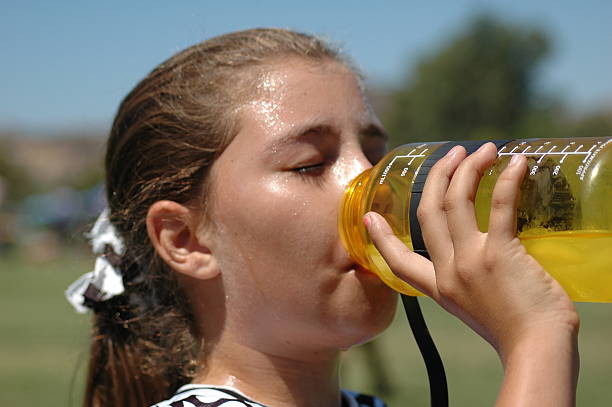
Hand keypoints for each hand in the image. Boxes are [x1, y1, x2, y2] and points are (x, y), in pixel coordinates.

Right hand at [364, 142, 578, 359]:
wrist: (537, 350)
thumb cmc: (517, 333)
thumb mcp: (476, 309)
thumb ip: (470, 283)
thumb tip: (486, 253)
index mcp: (439, 288)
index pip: (399, 260)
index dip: (381, 237)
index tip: (368, 217)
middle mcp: (448, 272)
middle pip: (428, 212)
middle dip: (438, 175)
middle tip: (454, 153)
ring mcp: (470, 261)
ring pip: (455, 201)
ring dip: (468, 168)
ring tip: (484, 150)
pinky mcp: (500, 253)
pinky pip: (499, 206)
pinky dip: (507, 180)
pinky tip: (515, 163)